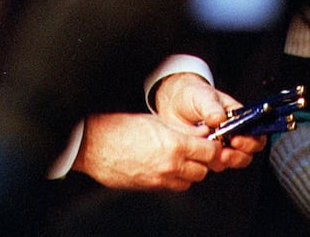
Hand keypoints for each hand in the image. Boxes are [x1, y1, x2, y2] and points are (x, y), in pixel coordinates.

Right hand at [73, 111, 225, 190]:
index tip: (211, 143)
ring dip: (189, 172)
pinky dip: (175, 179)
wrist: (96, 145)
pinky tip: (167, 167)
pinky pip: (172, 187)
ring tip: (181, 159)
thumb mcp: (157, 123)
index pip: (209, 152)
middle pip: (202, 171)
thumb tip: (198, 135)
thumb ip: (180, 132)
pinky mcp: (149, 188)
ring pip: (188, 182)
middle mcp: (170, 166)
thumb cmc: (123, 129)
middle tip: (197, 151)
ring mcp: (160, 180)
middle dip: (202, 161)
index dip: (213, 147)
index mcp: (175, 145)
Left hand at [153, 73, 263, 170]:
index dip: (250, 141)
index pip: (255, 134)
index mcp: (238, 119)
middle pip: (246, 154)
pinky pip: (208, 165)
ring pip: (228, 162)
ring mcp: (217, 147)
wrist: (172, 103)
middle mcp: (231, 136)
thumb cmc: (193, 95)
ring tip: (212, 153)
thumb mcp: (203, 96)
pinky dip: (205, 163)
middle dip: (238, 156)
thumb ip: (212, 107)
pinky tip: (198, 154)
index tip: (237, 140)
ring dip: (223, 161)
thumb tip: (219, 118)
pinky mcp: (203, 155)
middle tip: (225, 152)